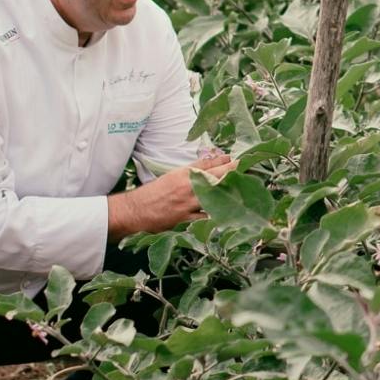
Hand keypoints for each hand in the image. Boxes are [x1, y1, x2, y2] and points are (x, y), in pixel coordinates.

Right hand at [108, 154, 234, 237]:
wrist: (135, 211)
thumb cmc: (153, 193)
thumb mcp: (172, 177)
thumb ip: (193, 171)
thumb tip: (212, 165)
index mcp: (184, 174)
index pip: (210, 165)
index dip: (226, 162)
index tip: (237, 160)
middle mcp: (188, 187)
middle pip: (217, 178)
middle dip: (232, 173)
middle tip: (243, 169)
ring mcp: (189, 204)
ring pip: (215, 198)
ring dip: (227, 194)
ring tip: (239, 192)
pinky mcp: (187, 220)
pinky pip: (207, 217)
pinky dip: (216, 215)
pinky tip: (227, 214)